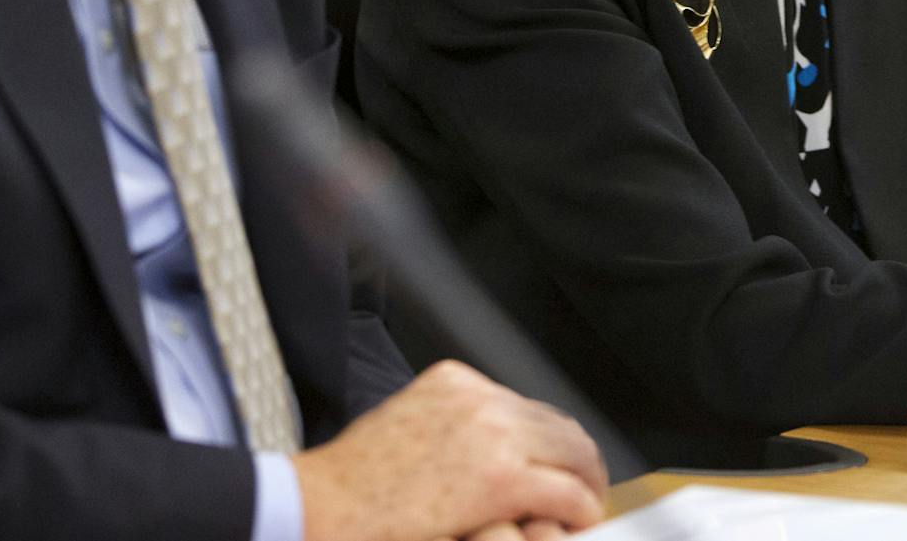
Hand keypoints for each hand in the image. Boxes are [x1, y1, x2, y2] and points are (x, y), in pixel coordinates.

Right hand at [294, 360, 607, 540]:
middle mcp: (480, 398)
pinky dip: (581, 508)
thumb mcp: (405, 424)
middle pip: (557, 424)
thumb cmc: (350, 482)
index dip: (547, 440)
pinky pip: (566, 492)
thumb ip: (449, 427)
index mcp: (455, 381)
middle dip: (576, 460)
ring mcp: (494, 435)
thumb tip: (482, 453)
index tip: (554, 462)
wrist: (321, 505)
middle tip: (583, 490)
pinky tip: (579, 524)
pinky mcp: (502, 479)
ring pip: (573, 454)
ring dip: (585, 483)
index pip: (524, 405)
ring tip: (585, 509)